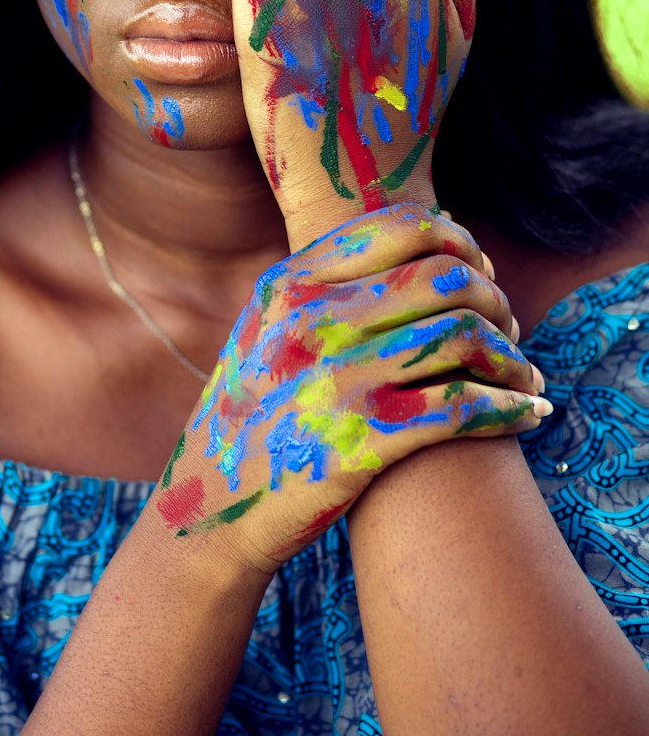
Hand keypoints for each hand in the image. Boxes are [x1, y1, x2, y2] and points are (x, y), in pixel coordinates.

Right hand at [155, 205, 544, 577]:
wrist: (210, 508)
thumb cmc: (253, 413)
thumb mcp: (266, 328)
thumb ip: (325, 284)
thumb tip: (419, 241)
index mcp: (292, 282)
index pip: (403, 227)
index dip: (461, 244)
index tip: (481, 274)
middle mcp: (314, 321)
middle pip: (446, 278)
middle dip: (496, 301)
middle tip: (508, 331)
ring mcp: (337, 380)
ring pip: (463, 338)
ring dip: (512, 359)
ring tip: (526, 379)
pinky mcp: (363, 442)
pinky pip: (463, 408)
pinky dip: (510, 409)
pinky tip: (526, 417)